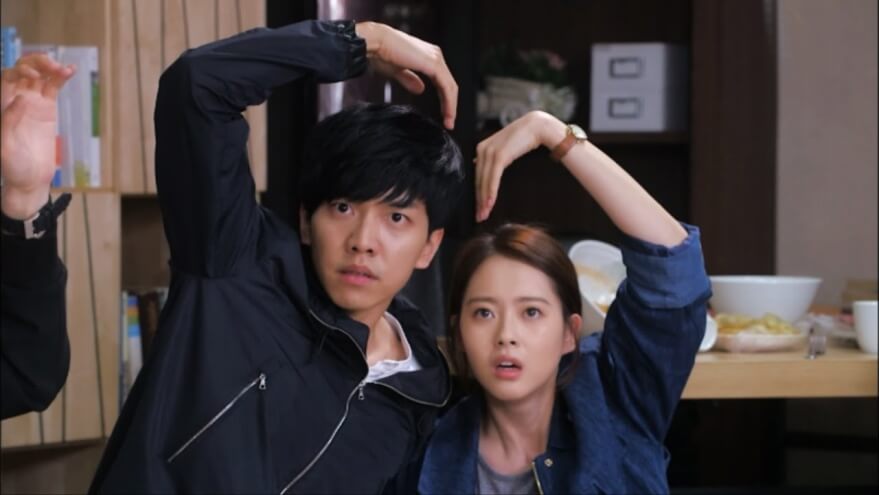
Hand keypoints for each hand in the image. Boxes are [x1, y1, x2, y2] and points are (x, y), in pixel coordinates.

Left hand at [1, 53, 74, 218]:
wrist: (29, 178)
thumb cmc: (11, 166)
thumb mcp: (5, 145)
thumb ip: (9, 120)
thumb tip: (22, 98)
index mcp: (2, 105)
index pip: (8, 76)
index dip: (20, 69)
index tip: (33, 75)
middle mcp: (16, 99)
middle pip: (24, 69)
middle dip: (37, 63)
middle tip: (51, 66)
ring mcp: (33, 102)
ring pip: (40, 75)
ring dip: (50, 67)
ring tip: (63, 68)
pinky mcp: (47, 109)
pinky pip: (53, 87)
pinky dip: (61, 77)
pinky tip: (70, 70)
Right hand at [355, 22, 456, 129]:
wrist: (375, 42)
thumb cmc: (380, 53)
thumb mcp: (397, 71)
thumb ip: (410, 79)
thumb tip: (420, 89)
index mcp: (426, 56)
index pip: (441, 81)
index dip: (444, 99)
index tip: (443, 115)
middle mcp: (434, 55)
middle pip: (448, 84)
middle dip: (450, 105)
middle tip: (449, 123)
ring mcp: (435, 58)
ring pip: (450, 86)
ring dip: (451, 106)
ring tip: (448, 122)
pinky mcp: (434, 64)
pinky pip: (447, 86)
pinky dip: (449, 102)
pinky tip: (447, 113)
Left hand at [474, 111, 564, 221]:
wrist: (538, 127)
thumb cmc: (524, 138)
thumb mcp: (505, 149)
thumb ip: (495, 159)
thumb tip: (486, 171)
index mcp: (482, 148)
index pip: (478, 175)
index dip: (478, 193)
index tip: (479, 208)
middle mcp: (482, 149)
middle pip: (478, 180)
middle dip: (479, 200)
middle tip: (480, 216)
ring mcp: (490, 152)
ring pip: (484, 181)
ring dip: (484, 199)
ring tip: (485, 214)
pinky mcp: (499, 155)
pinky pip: (493, 177)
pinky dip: (491, 191)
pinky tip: (490, 202)